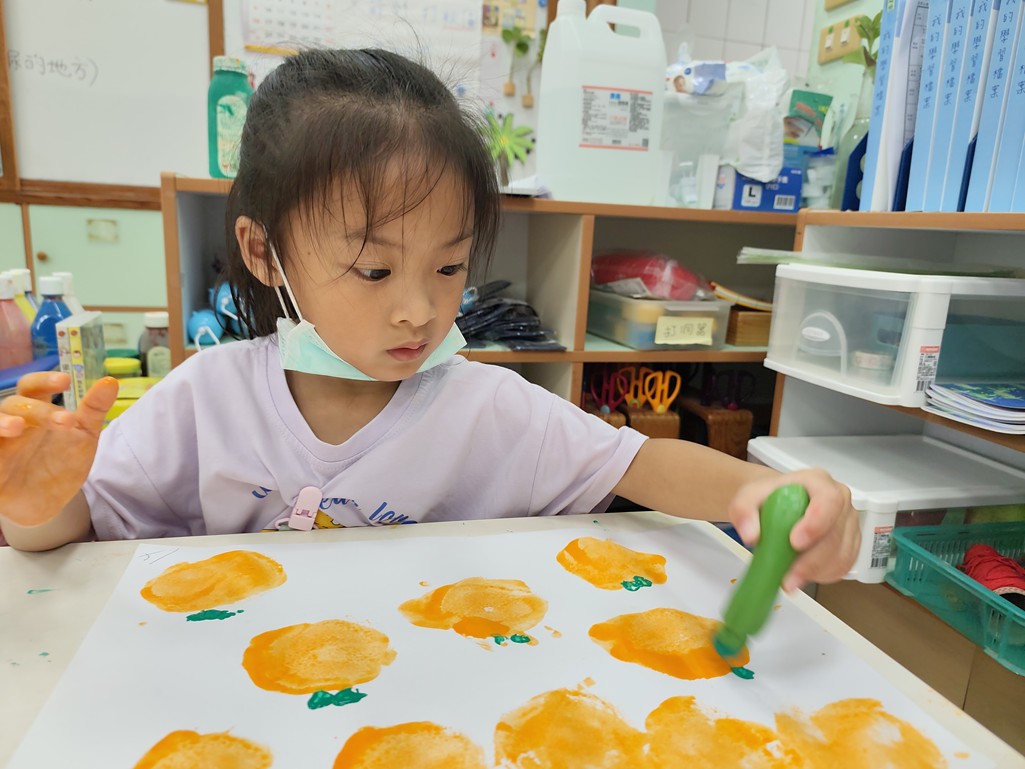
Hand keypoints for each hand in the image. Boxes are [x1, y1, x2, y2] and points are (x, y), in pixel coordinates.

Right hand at [0, 372, 118, 526]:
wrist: (48, 503)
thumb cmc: (61, 463)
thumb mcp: (83, 435)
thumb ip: (94, 409)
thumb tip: (111, 381)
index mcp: (35, 411)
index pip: (33, 387)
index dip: (44, 380)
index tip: (65, 381)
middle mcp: (13, 423)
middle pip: (15, 405)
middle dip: (39, 410)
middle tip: (66, 421)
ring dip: (1, 422)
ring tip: (17, 426)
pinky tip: (0, 454)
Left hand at [727, 468, 858, 591]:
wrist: (775, 503)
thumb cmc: (769, 497)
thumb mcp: (747, 496)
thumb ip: (743, 511)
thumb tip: (751, 535)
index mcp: (818, 482)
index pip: (829, 500)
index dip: (816, 524)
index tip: (795, 543)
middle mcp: (839, 501)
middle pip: (836, 534)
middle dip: (812, 561)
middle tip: (788, 577)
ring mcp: (847, 523)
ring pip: (842, 554)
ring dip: (817, 572)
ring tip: (790, 580)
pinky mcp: (849, 543)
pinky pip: (844, 565)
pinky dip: (824, 575)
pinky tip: (804, 575)